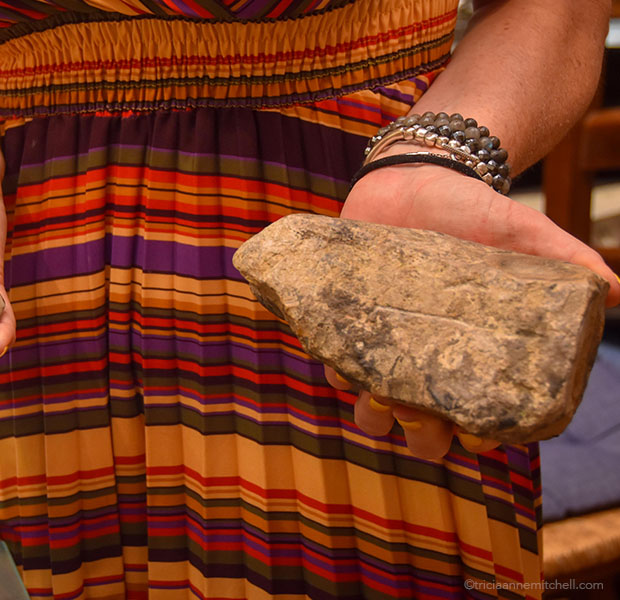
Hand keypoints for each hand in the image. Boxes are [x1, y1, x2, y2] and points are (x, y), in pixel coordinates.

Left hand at [337, 162, 619, 458]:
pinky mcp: (344, 324)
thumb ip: (564, 257)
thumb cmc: (474, 211)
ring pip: (373, 408)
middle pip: (424, 429)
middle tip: (417, 412)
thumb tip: (616, 290)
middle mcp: (429, 361)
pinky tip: (335, 353)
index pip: (480, 418)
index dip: (477, 436)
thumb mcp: (522, 229)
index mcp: (474, 355)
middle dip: (421, 435)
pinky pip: (333, 359)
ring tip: (374, 392)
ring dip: (371, 413)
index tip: (472, 432)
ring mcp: (384, 347)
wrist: (414, 176)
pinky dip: (332, 363)